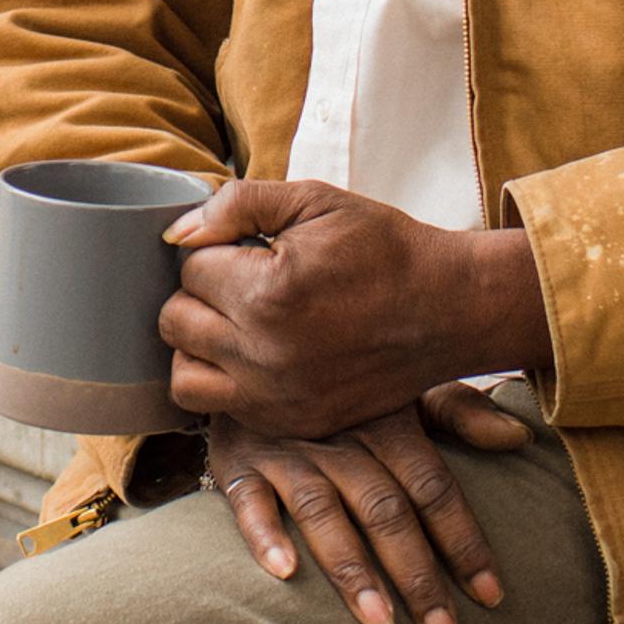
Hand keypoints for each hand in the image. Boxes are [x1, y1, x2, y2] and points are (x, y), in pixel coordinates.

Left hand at [157, 179, 552, 440]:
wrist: (448, 309)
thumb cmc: (383, 248)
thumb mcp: (314, 201)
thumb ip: (236, 205)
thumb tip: (176, 234)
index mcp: (266, 294)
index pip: (190, 268)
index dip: (217, 251)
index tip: (252, 251)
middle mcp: (264, 356)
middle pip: (175, 322)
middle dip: (200, 295)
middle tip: (241, 282)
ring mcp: (277, 399)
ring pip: (184, 376)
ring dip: (199, 345)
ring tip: (236, 322)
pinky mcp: (293, 423)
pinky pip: (223, 409)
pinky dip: (228, 381)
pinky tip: (260, 354)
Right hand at [206, 393, 527, 623]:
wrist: (248, 358)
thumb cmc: (338, 391)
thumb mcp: (399, 390)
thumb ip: (457, 413)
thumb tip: (520, 438)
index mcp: (385, 419)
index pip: (433, 486)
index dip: (463, 540)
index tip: (492, 596)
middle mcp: (338, 437)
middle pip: (384, 509)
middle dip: (417, 575)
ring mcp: (286, 452)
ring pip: (324, 512)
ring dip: (351, 568)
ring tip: (380, 623)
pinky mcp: (238, 464)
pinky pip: (250, 502)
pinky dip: (266, 536)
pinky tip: (285, 574)